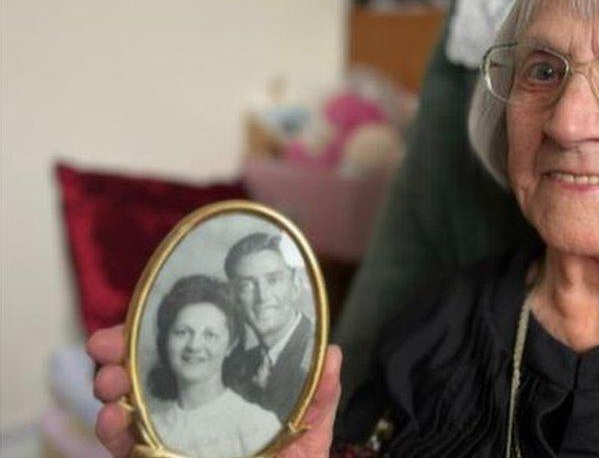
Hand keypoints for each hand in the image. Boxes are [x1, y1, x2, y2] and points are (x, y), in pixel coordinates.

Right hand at [87, 325, 342, 456]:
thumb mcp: (312, 430)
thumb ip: (320, 396)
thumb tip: (333, 354)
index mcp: (222, 392)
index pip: (184, 352)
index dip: (160, 333)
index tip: (139, 316)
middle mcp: (188, 413)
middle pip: (143, 375)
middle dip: (119, 355)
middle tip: (105, 346)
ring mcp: (168, 439)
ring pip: (125, 408)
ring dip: (110, 389)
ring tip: (109, 383)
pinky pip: (125, 448)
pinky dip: (113, 433)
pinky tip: (113, 420)